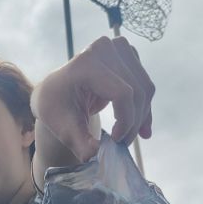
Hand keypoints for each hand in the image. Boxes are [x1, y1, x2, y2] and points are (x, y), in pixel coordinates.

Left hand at [31, 36, 154, 163]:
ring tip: (128, 137)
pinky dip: (145, 109)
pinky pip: (145, 85)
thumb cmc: (56, 107)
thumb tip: (94, 155)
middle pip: (136, 92)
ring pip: (145, 89)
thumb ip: (79, 142)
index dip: (125, 121)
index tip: (115, 142)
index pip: (122, 93)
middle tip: (122, 144)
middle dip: (133, 123)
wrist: (57, 91)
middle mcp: (104, 48)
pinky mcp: (129, 55)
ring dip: (141, 117)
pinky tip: (142, 130)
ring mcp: (119, 48)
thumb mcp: (63, 127)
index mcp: (85, 63)